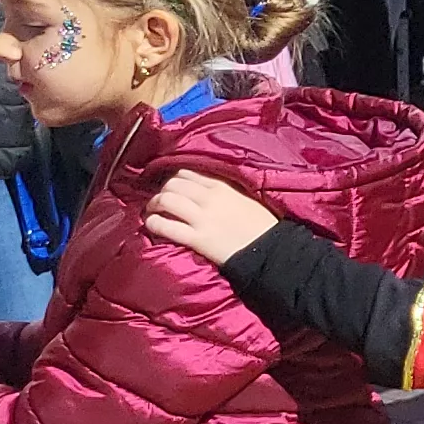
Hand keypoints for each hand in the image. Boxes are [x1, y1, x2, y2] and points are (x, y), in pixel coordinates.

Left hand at [143, 170, 280, 265]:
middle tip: (159, 203)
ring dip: (153, 205)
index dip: (174, 180)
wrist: (271, 251)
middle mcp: (209, 198)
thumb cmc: (263, 227)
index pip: (187, 173)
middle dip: (161, 192)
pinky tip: (152, 226)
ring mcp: (202, 218)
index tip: (172, 189)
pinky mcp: (197, 238)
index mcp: (222, 187)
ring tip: (152, 213)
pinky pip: (166, 226)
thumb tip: (205, 191)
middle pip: (173, 184)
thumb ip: (225, 192)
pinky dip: (154, 224)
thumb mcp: (245, 199)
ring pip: (166, 200)